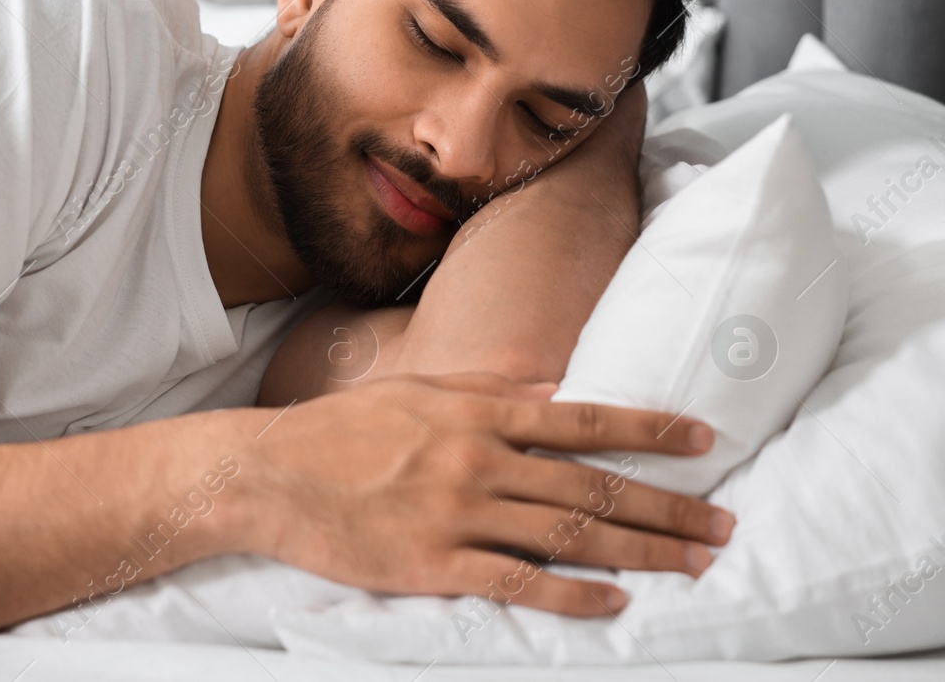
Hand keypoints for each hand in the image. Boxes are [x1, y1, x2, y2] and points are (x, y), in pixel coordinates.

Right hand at [242, 372, 732, 615]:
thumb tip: (556, 390)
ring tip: (696, 563)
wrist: (269, 475)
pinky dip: (573, 596)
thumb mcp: (416, 392)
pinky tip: (616, 603)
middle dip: (668, 506)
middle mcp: (478, 460)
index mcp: (476, 414)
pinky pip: (519, 584)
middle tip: (725, 524)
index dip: (650, 432)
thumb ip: (488, 393)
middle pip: (593, 485)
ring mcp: (458, 514)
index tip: (705, 441)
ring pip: (570, 534)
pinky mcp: (435, 564)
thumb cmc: (340, 430)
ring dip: (642, 551)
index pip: (583, 421)